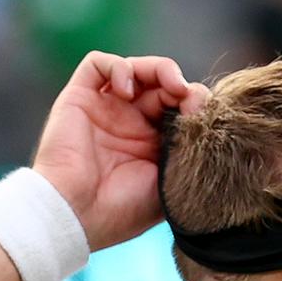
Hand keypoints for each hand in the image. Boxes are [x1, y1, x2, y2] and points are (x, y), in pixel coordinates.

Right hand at [32, 51, 209, 251]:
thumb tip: (205, 113)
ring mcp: (105, 110)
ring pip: (136, 69)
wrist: (76, 216)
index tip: (205, 116)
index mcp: (152, 146)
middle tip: (188, 97)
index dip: (195, 105)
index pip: (179, 109)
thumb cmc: (123, 209)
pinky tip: (128, 90)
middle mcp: (129, 124)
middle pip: (161, 86)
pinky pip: (97, 64)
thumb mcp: (170, 182)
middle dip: (180, 86)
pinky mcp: (79, 99)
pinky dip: (118, 66)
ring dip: (159, 69)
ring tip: (172, 85)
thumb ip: (189, 149)